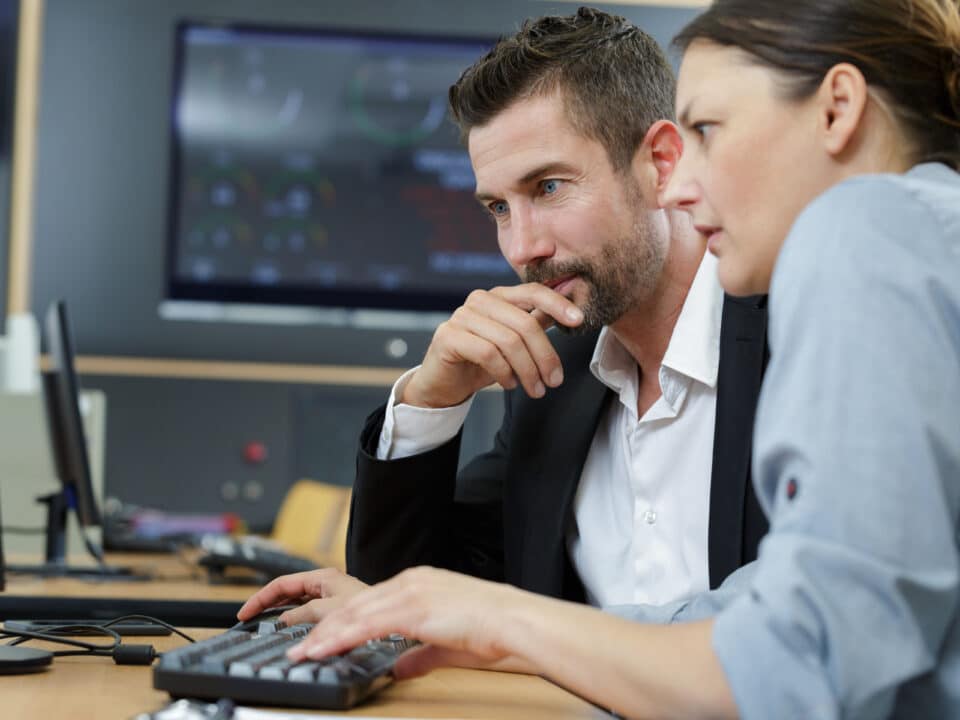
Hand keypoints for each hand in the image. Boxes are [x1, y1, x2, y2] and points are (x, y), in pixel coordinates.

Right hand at [236, 567, 368, 625]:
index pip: (282, 584)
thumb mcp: (327, 610)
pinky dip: (294, 622)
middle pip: (287, 593)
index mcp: (322, 578)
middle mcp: (325, 585)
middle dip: (267, 605)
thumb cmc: (368, 607)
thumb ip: (301, 614)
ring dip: (280, 614)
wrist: (391, 615)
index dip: (261, 598)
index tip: (245, 612)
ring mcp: (331, 597)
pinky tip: (289, 632)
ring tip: (263, 626)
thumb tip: (281, 621)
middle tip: (248, 620)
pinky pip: (308, 614)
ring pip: (297, 604)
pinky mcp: (337, 610)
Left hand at [286, 566, 534, 678]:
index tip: (321, 637)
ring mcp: (410, 592)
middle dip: (323, 628)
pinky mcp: (413, 608)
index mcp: (419, 584)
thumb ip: (419, 655)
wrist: (514, 620)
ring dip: (324, 635)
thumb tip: (400, 668)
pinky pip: (366, 624)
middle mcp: (411, 582)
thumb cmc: (492, 630)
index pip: (369, 602)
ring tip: (301, 654)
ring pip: (354, 613)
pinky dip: (340, 638)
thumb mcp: (447, 644)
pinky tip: (323, 650)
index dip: (341, 621)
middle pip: (354, 605)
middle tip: (298, 648)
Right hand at [402, 284, 583, 407]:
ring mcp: (461, 316)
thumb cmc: (480, 361)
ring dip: (528, 370)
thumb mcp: (513, 342)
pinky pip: (488, 353)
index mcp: (498, 296)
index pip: (533, 291)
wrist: (444, 383)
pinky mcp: (449, 336)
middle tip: (555, 381)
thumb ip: (535, 324)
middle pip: (525, 323)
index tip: (579, 320)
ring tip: (536, 390)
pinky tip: (510, 384)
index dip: (557, 303)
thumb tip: (568, 313)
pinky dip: (505, 372)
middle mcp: (479, 300)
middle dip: (545, 356)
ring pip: (509, 341)